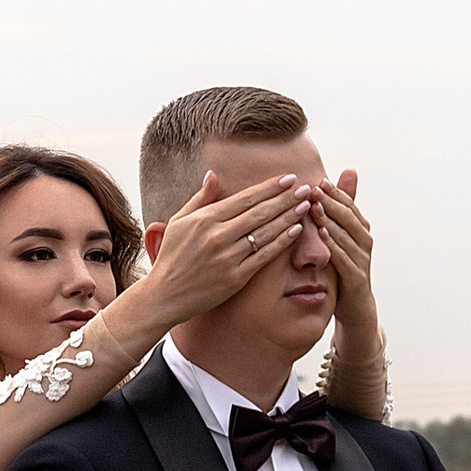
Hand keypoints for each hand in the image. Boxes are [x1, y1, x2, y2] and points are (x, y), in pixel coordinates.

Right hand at [134, 171, 312, 339]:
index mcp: (205, 220)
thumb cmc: (172, 256)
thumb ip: (199, 199)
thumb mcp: (178, 222)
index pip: (245, 198)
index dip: (269, 188)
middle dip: (285, 199)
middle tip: (305, 188)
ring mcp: (228, 258)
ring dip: (289, 217)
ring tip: (305, 205)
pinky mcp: (236, 278)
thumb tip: (212, 175)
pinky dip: (282, 242)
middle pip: (260, 213)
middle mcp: (217, 236)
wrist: (165, 295)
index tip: (288, 178)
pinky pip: (264, 256)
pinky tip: (296, 231)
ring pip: (265, 233)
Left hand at [319, 169, 373, 331]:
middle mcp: (365, 242)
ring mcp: (362, 260)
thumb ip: (337, 216)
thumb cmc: (344, 269)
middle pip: (348, 217)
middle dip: (331, 202)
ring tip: (314, 207)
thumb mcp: (340, 240)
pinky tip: (321, 235)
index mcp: (361, 230)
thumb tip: (333, 189)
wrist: (355, 307)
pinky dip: (333, 245)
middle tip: (314, 189)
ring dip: (330, 220)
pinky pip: (344, 258)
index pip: (349, 205)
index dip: (335, 193)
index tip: (319, 181)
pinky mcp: (355, 278)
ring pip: (346, 235)